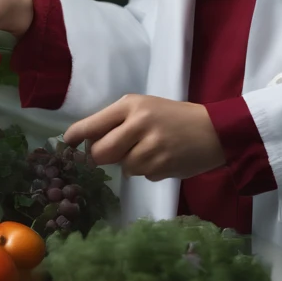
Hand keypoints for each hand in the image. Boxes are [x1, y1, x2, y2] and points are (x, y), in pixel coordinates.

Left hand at [63, 95, 225, 181]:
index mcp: (131, 105)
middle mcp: (138, 123)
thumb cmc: (174, 117)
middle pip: (100, 152)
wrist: (214, 130)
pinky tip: (164, 158)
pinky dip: (149, 170)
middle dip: (102, 157)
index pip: (93, 124)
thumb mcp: (145, 108)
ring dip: (132, 164)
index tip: (68, 144)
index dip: (76, 136)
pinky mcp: (161, 166)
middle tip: (115, 153)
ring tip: (151, 150)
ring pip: (122, 167)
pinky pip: (142, 175)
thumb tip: (86, 144)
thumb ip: (117, 122)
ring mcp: (151, 146)